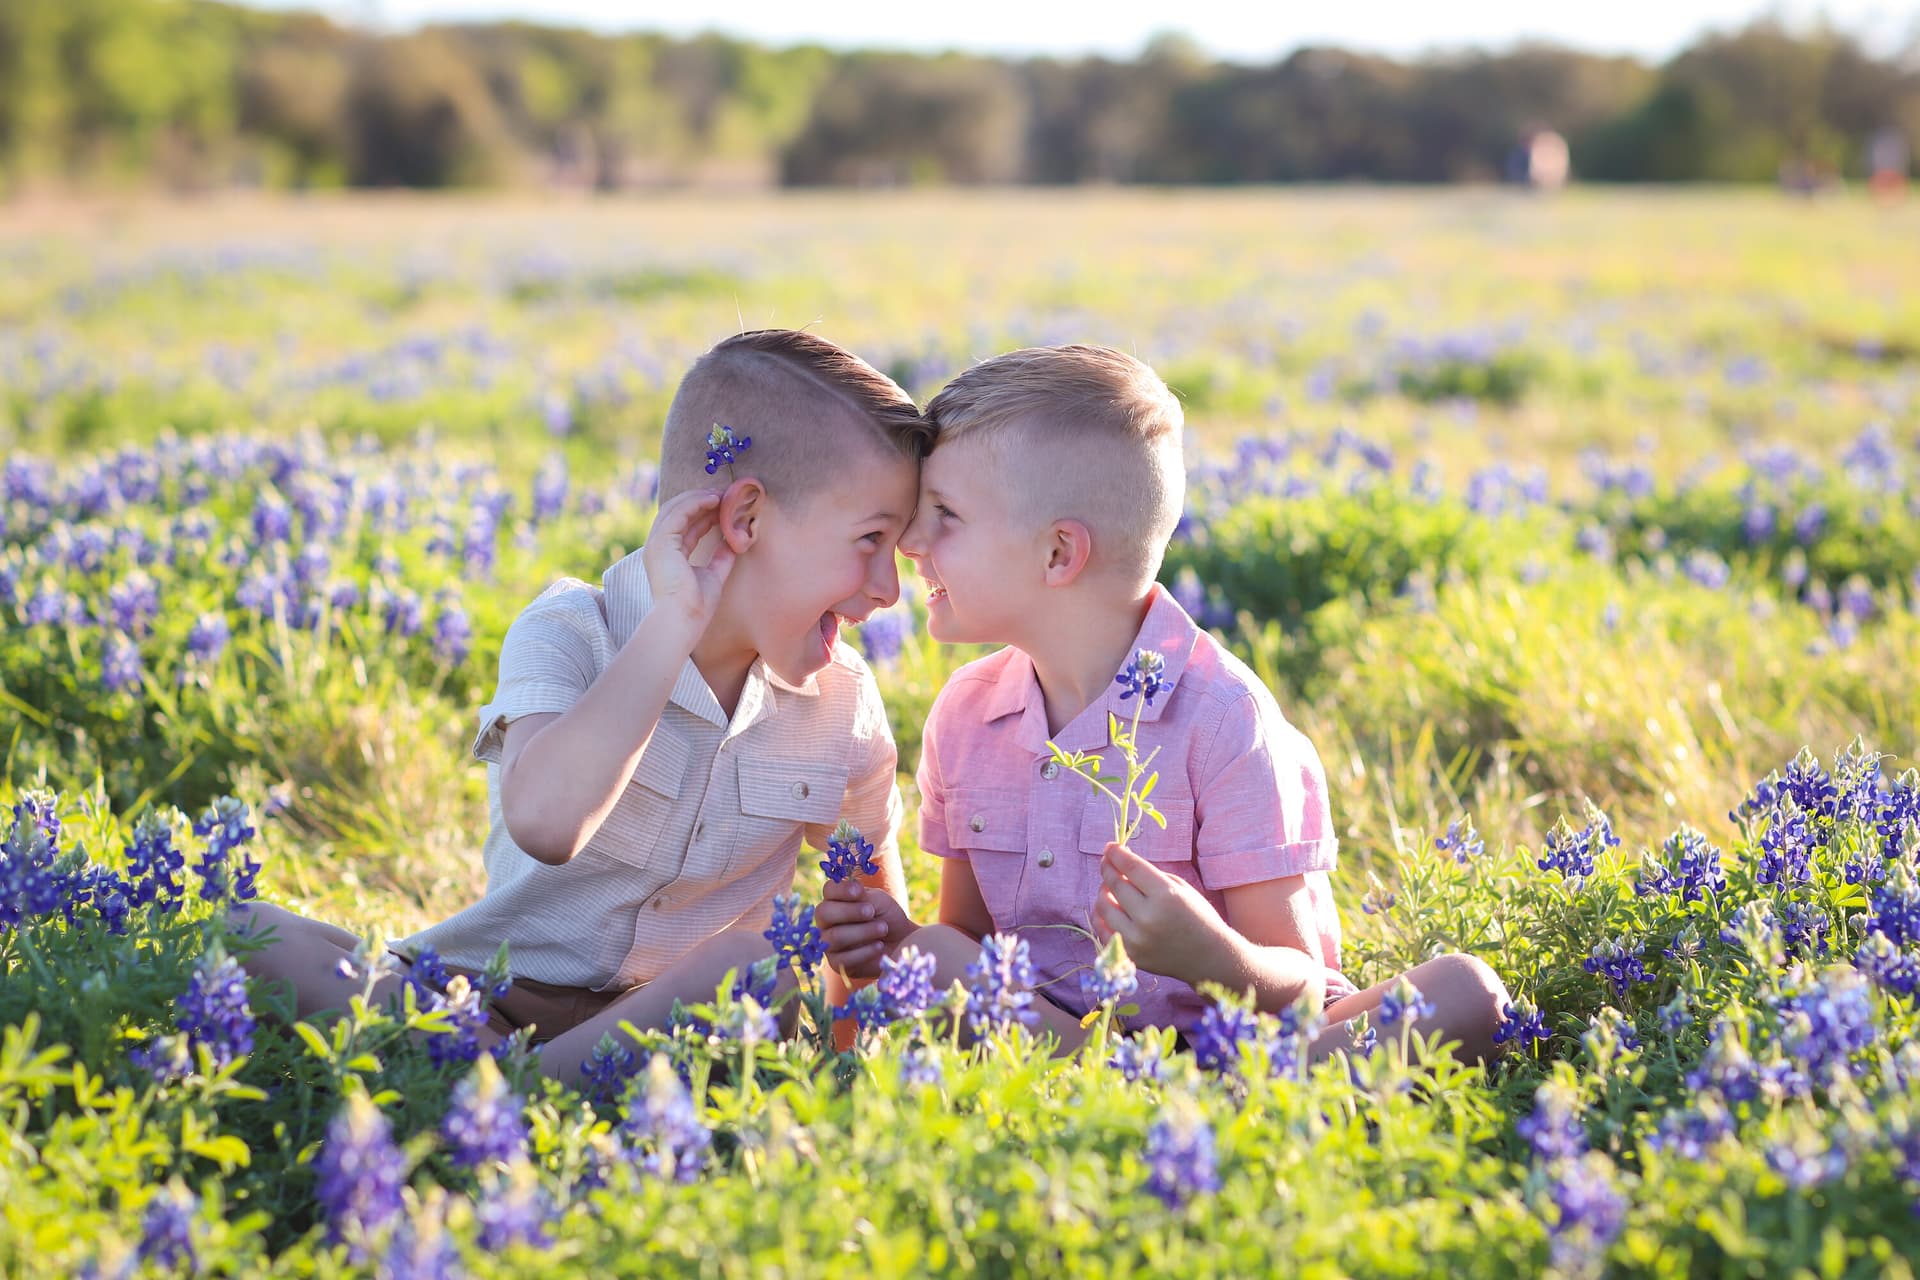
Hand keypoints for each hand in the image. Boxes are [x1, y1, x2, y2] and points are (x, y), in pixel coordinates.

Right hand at [641, 488, 738, 629]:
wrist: (683, 619)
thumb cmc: (697, 605)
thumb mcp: (714, 575)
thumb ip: (721, 557)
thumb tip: (734, 542)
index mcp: (668, 556)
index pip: (684, 526)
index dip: (703, 514)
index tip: (723, 506)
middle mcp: (659, 547)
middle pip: (677, 513)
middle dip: (699, 501)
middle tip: (723, 494)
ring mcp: (657, 544)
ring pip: (675, 509)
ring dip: (698, 498)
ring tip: (720, 494)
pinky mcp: (661, 542)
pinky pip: (678, 513)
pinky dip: (696, 503)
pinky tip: (714, 500)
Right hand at [817, 879, 914, 979]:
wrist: (901, 942)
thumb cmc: (887, 916)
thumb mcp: (879, 901)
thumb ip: (864, 895)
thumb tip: (853, 886)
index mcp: (835, 900)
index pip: (828, 890)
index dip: (841, 890)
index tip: (859, 891)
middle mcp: (827, 921)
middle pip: (823, 913)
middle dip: (849, 912)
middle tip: (871, 912)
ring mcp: (829, 943)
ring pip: (835, 936)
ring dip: (862, 931)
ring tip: (883, 929)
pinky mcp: (837, 963)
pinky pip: (844, 959)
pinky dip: (865, 951)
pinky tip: (879, 946)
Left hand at [1092, 842, 1236, 983]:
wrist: (1210, 957)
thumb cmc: (1198, 917)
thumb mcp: (1180, 888)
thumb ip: (1149, 875)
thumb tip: (1120, 862)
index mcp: (1166, 895)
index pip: (1131, 867)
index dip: (1116, 854)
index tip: (1110, 847)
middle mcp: (1148, 917)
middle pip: (1115, 884)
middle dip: (1108, 868)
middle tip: (1106, 861)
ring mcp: (1137, 939)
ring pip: (1103, 906)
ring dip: (1103, 891)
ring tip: (1109, 886)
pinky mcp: (1131, 955)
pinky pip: (1102, 931)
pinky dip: (1100, 916)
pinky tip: (1107, 907)